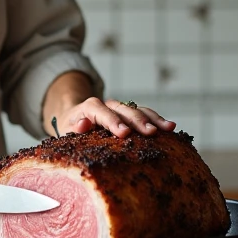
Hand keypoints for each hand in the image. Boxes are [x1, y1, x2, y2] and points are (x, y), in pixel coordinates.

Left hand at [55, 98, 175, 138]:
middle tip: (150, 132)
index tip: (124, 133)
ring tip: (169, 128)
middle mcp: (108, 105)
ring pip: (138, 109)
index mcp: (89, 108)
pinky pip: (145, 114)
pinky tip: (171, 128)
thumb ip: (74, 127)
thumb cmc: (72, 129)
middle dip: (138, 120)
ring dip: (154, 118)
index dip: (112, 121)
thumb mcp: (67, 130)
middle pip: (124, 109)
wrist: (76, 119)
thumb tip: (82, 124)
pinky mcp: (130, 114)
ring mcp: (121, 109)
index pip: (100, 110)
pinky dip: (158, 120)